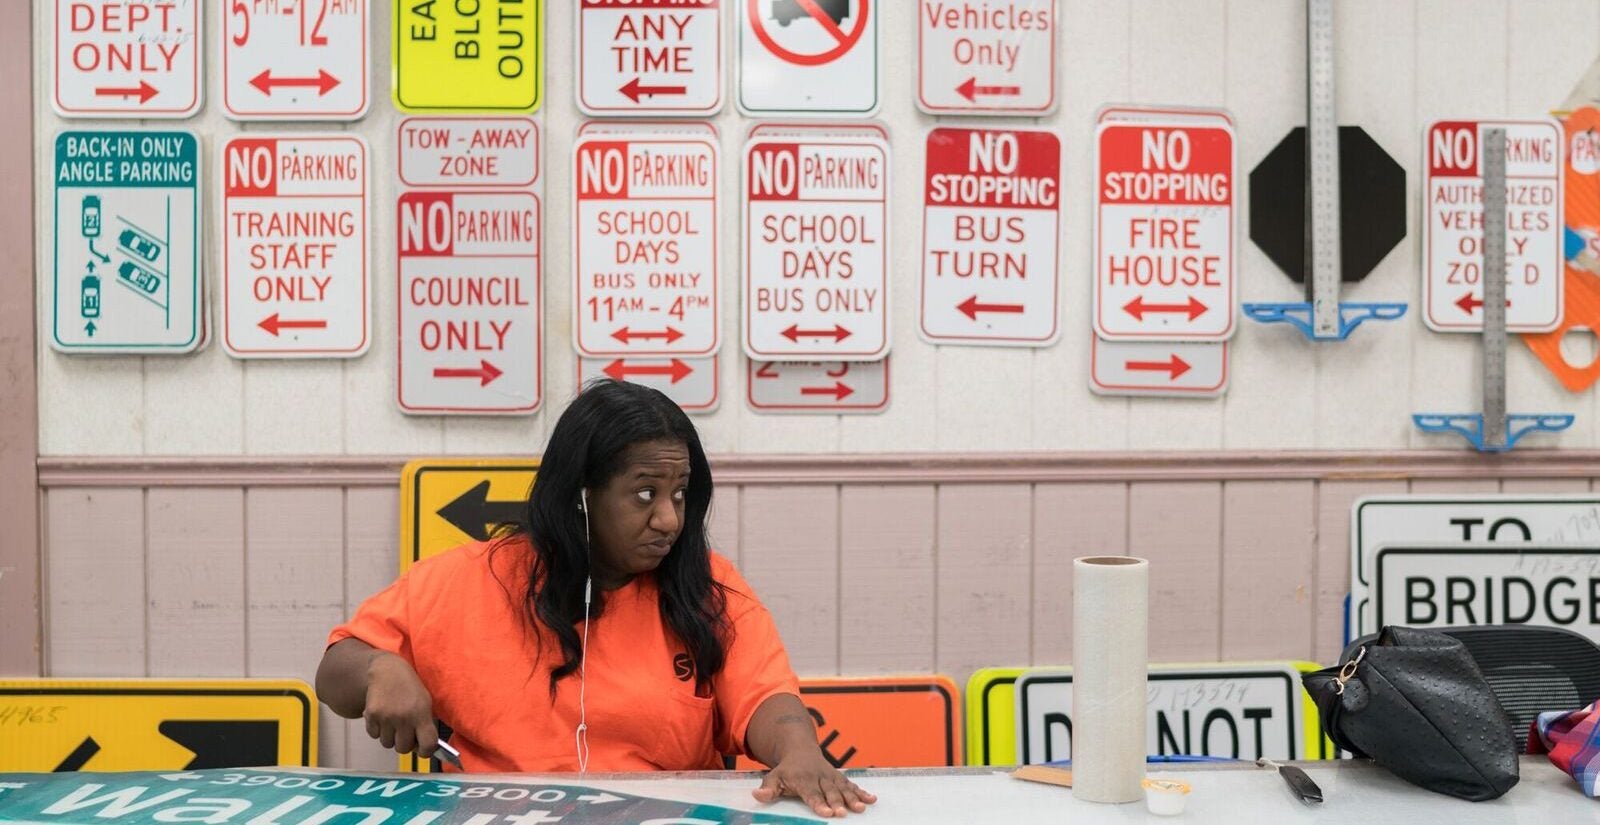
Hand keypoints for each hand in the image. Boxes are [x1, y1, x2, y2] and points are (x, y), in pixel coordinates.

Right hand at [362, 653, 438, 757]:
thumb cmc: (409, 688)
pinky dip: (377, 730)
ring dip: (390, 737)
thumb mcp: (425, 703)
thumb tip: (422, 749)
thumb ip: (425, 725)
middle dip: (404, 743)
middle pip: (403, 749)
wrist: (387, 670)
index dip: (426, 751)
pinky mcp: (371, 715)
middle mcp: (404, 717)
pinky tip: (382, 717)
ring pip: (387, 744)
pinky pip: (374, 735)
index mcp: (421, 714)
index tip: (423, 749)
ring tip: (393, 721)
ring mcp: (386, 717)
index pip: (427, 744)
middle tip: (405, 731)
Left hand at [752, 751, 875, 817]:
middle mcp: (819, 777)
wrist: (800, 749)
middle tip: (843, 813)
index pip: (811, 793)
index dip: (818, 803)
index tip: (826, 812)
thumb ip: (768, 788)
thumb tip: (757, 795)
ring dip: (853, 798)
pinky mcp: (839, 778)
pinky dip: (862, 792)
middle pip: (829, 791)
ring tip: (861, 808)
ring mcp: (831, 777)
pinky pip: (851, 785)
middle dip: (837, 802)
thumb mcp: (773, 777)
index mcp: (803, 779)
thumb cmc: (786, 770)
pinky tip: (872, 800)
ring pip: (843, 788)